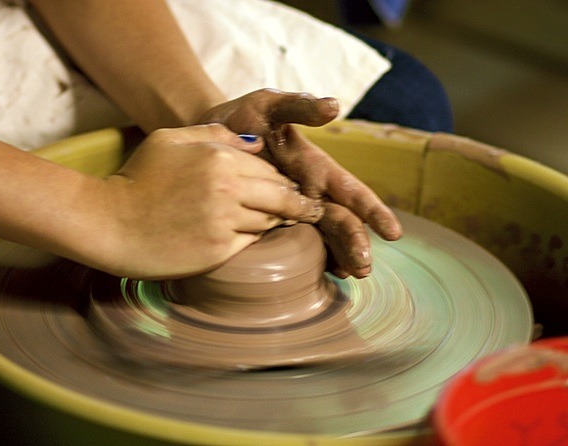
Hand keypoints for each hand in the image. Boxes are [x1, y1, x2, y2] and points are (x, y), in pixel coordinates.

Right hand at [91, 124, 322, 278]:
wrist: (109, 223)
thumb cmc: (138, 178)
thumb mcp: (170, 140)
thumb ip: (215, 135)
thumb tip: (256, 143)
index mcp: (219, 158)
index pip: (269, 168)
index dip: (281, 179)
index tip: (291, 188)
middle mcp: (228, 188)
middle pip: (282, 196)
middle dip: (298, 203)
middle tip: (310, 210)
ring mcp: (225, 221)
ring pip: (271, 220)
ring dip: (276, 221)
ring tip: (284, 222)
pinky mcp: (219, 249)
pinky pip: (252, 241)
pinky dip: (255, 237)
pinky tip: (251, 234)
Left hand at [199, 89, 401, 277]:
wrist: (213, 133)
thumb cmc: (245, 117)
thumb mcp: (270, 105)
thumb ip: (300, 107)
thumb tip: (334, 106)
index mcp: (314, 168)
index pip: (349, 191)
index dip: (372, 210)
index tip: (393, 233)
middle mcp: (309, 191)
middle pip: (340, 220)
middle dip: (355, 243)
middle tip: (364, 269)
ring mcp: (292, 208)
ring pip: (323, 235)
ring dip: (339, 255)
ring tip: (350, 275)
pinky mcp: (272, 218)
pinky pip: (296, 242)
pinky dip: (313, 258)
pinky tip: (323, 273)